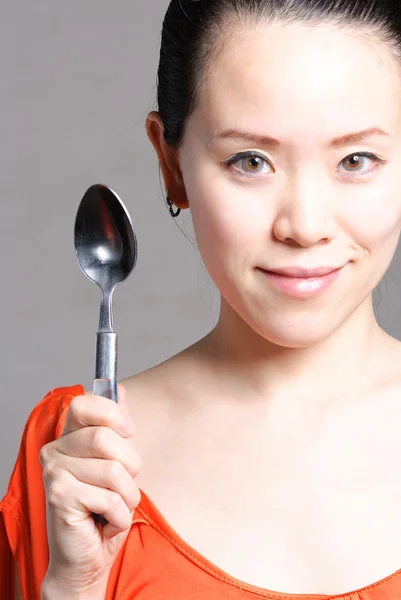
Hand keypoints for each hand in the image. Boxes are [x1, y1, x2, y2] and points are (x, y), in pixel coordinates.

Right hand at [40, 384, 141, 593]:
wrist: (87, 557)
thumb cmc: (103, 508)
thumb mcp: (116, 462)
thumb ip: (115, 426)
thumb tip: (121, 390)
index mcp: (68, 437)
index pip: (84, 404)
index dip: (112, 413)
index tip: (128, 430)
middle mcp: (55, 451)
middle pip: (105, 437)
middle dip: (130, 465)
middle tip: (122, 484)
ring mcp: (54, 473)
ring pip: (114, 470)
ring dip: (127, 495)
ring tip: (114, 506)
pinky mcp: (59, 497)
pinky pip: (110, 498)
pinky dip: (119, 515)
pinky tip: (104, 522)